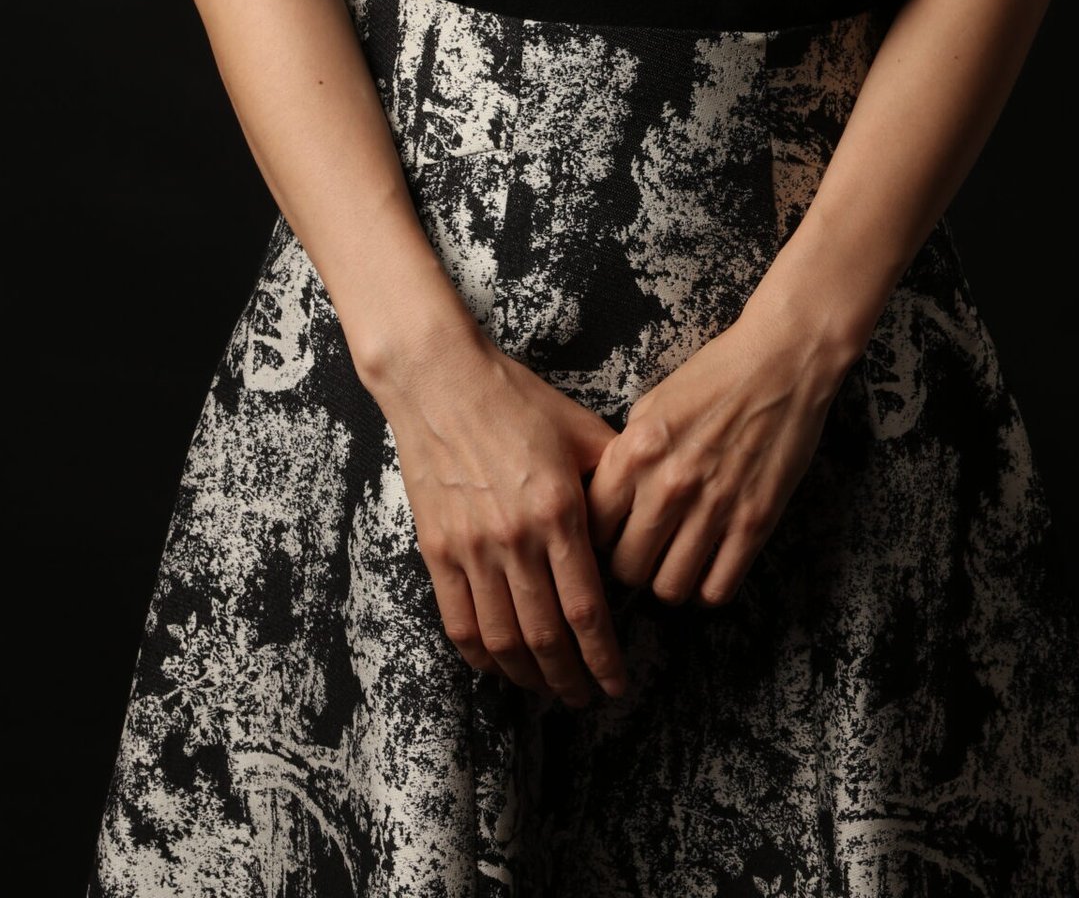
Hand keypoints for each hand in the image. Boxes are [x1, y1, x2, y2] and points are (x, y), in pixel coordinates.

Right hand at [377, 325, 630, 706]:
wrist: (440, 380)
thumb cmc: (517, 400)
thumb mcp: (581, 430)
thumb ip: (614, 479)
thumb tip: (641, 520)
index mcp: (560, 510)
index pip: (588, 610)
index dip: (605, 657)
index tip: (618, 683)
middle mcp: (516, 538)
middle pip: (547, 637)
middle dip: (572, 678)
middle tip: (587, 697)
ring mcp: (471, 548)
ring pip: (502, 640)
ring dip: (529, 676)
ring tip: (549, 689)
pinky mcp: (436, 550)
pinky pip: (459, 622)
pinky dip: (481, 656)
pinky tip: (500, 666)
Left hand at [583, 303, 850, 608]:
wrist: (782, 361)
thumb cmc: (716, 376)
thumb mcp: (652, 404)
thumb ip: (628, 455)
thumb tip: (610, 500)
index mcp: (637, 451)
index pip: (593, 527)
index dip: (600, 537)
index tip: (613, 535)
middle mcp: (669, 484)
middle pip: (627, 568)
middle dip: (631, 566)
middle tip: (645, 554)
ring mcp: (714, 507)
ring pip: (669, 588)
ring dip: (668, 582)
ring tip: (676, 564)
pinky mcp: (754, 522)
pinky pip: (717, 589)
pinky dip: (707, 590)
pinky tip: (708, 569)